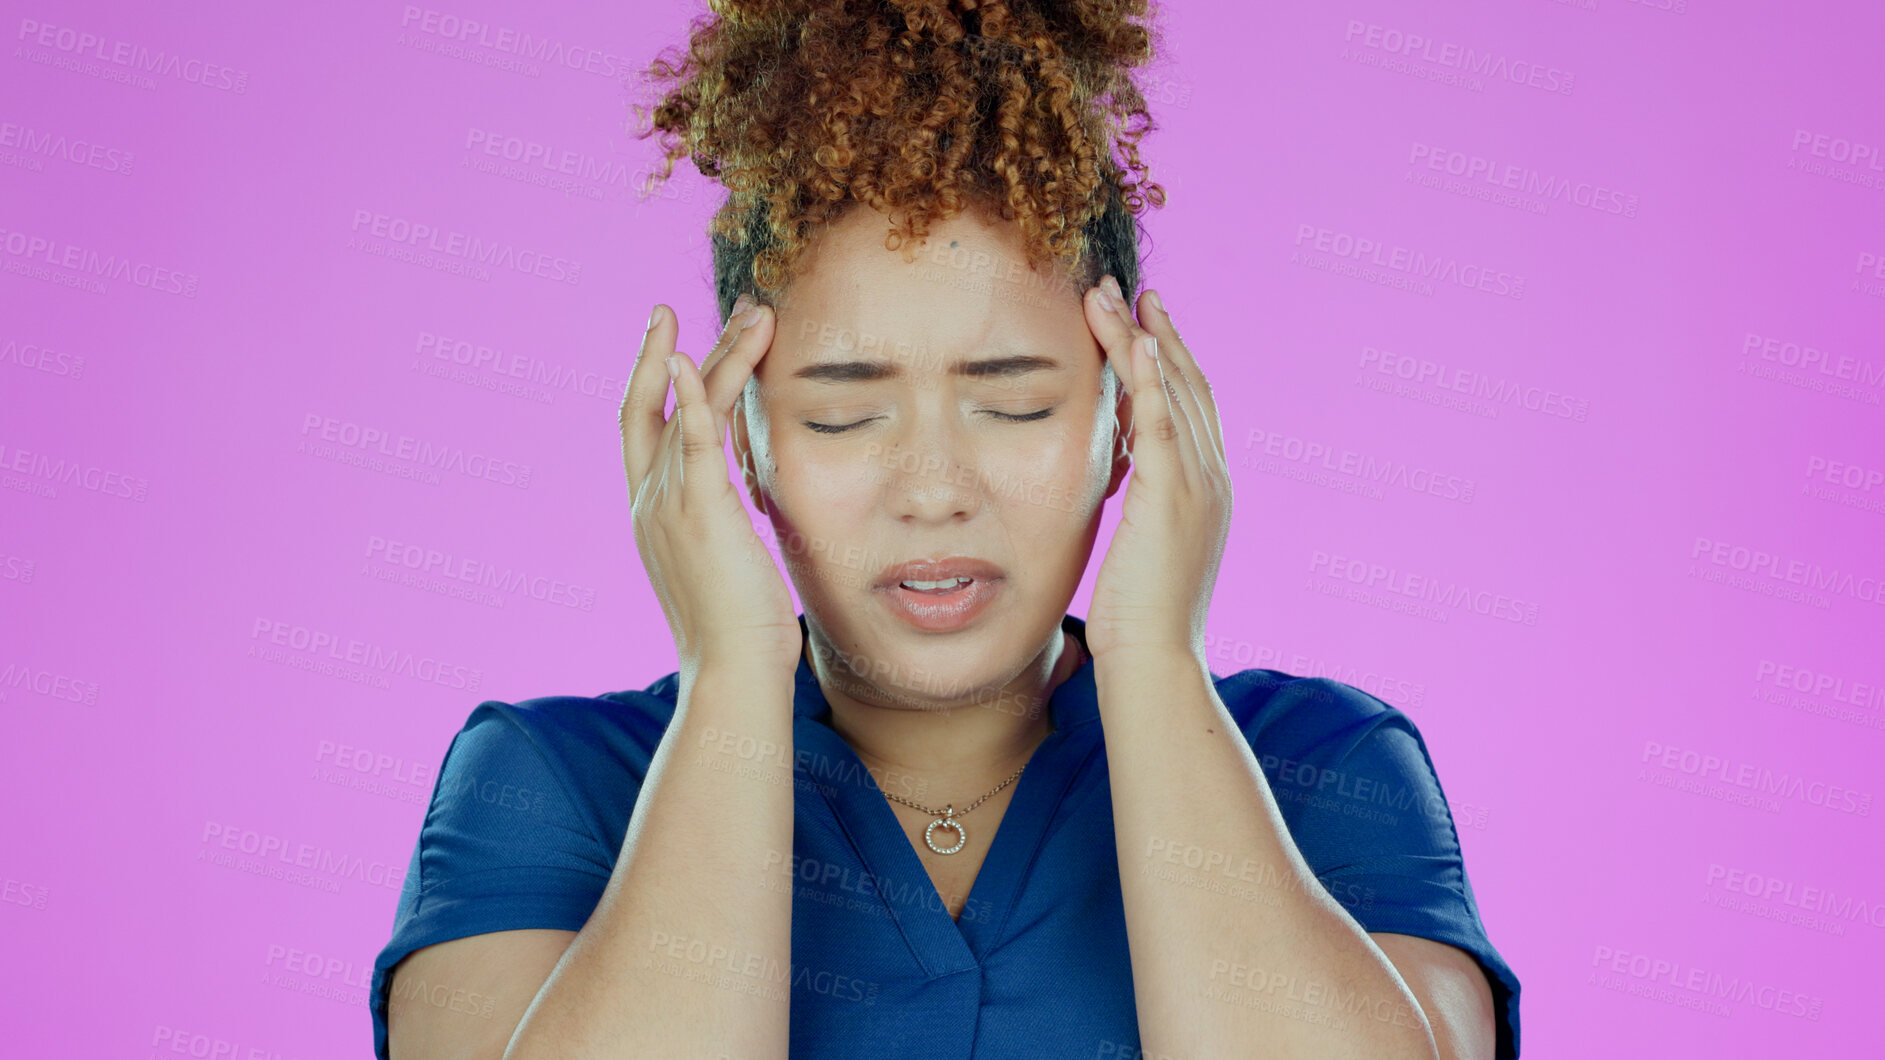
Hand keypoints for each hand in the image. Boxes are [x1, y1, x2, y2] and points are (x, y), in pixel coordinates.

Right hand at [619, 295, 801, 676]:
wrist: (733, 672)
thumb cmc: (739, 632)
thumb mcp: (725, 567)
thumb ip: (724, 529)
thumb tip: (744, 518)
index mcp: (652, 514)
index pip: (641, 431)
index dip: (649, 382)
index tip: (668, 343)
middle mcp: (649, 502)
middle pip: (645, 405)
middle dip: (659, 350)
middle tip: (674, 305)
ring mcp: (669, 504)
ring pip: (683, 409)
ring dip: (715, 354)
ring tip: (751, 315)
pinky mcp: (700, 511)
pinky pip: (688, 439)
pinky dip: (687, 394)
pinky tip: (691, 357)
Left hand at [1079, 276, 1232, 663]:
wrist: (1155, 662)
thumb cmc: (1140, 622)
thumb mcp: (1145, 552)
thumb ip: (1143, 512)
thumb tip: (1124, 493)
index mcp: (1208, 491)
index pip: (1191, 407)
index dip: (1170, 359)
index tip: (1144, 322)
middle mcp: (1213, 479)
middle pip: (1186, 386)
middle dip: (1156, 333)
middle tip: (1129, 287)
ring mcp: (1199, 486)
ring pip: (1171, 392)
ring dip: (1141, 338)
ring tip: (1111, 296)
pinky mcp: (1173, 498)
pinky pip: (1164, 423)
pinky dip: (1151, 378)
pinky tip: (1136, 339)